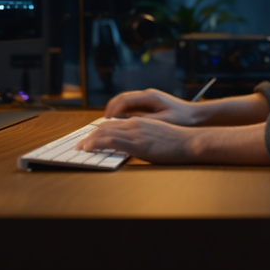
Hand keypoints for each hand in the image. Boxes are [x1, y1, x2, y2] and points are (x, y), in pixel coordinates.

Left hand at [76, 117, 197, 163]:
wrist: (190, 142)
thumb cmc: (178, 142)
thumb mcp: (158, 135)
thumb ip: (144, 137)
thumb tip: (134, 145)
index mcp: (140, 122)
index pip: (113, 124)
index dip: (98, 130)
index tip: (89, 138)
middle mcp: (135, 124)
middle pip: (105, 127)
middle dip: (90, 135)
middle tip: (79, 143)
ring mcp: (136, 133)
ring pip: (104, 132)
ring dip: (89, 139)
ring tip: (79, 147)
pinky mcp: (137, 144)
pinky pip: (111, 141)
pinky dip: (96, 143)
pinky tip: (88, 148)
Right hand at [103, 88, 201, 125]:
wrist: (199, 116)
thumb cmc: (184, 119)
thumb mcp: (163, 122)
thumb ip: (144, 122)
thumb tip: (126, 124)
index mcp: (149, 97)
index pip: (123, 100)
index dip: (112, 111)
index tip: (105, 122)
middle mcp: (147, 95)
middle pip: (121, 99)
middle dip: (110, 110)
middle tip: (102, 124)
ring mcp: (149, 98)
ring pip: (125, 102)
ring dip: (116, 112)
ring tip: (108, 125)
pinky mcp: (151, 104)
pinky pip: (132, 107)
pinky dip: (124, 114)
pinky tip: (122, 125)